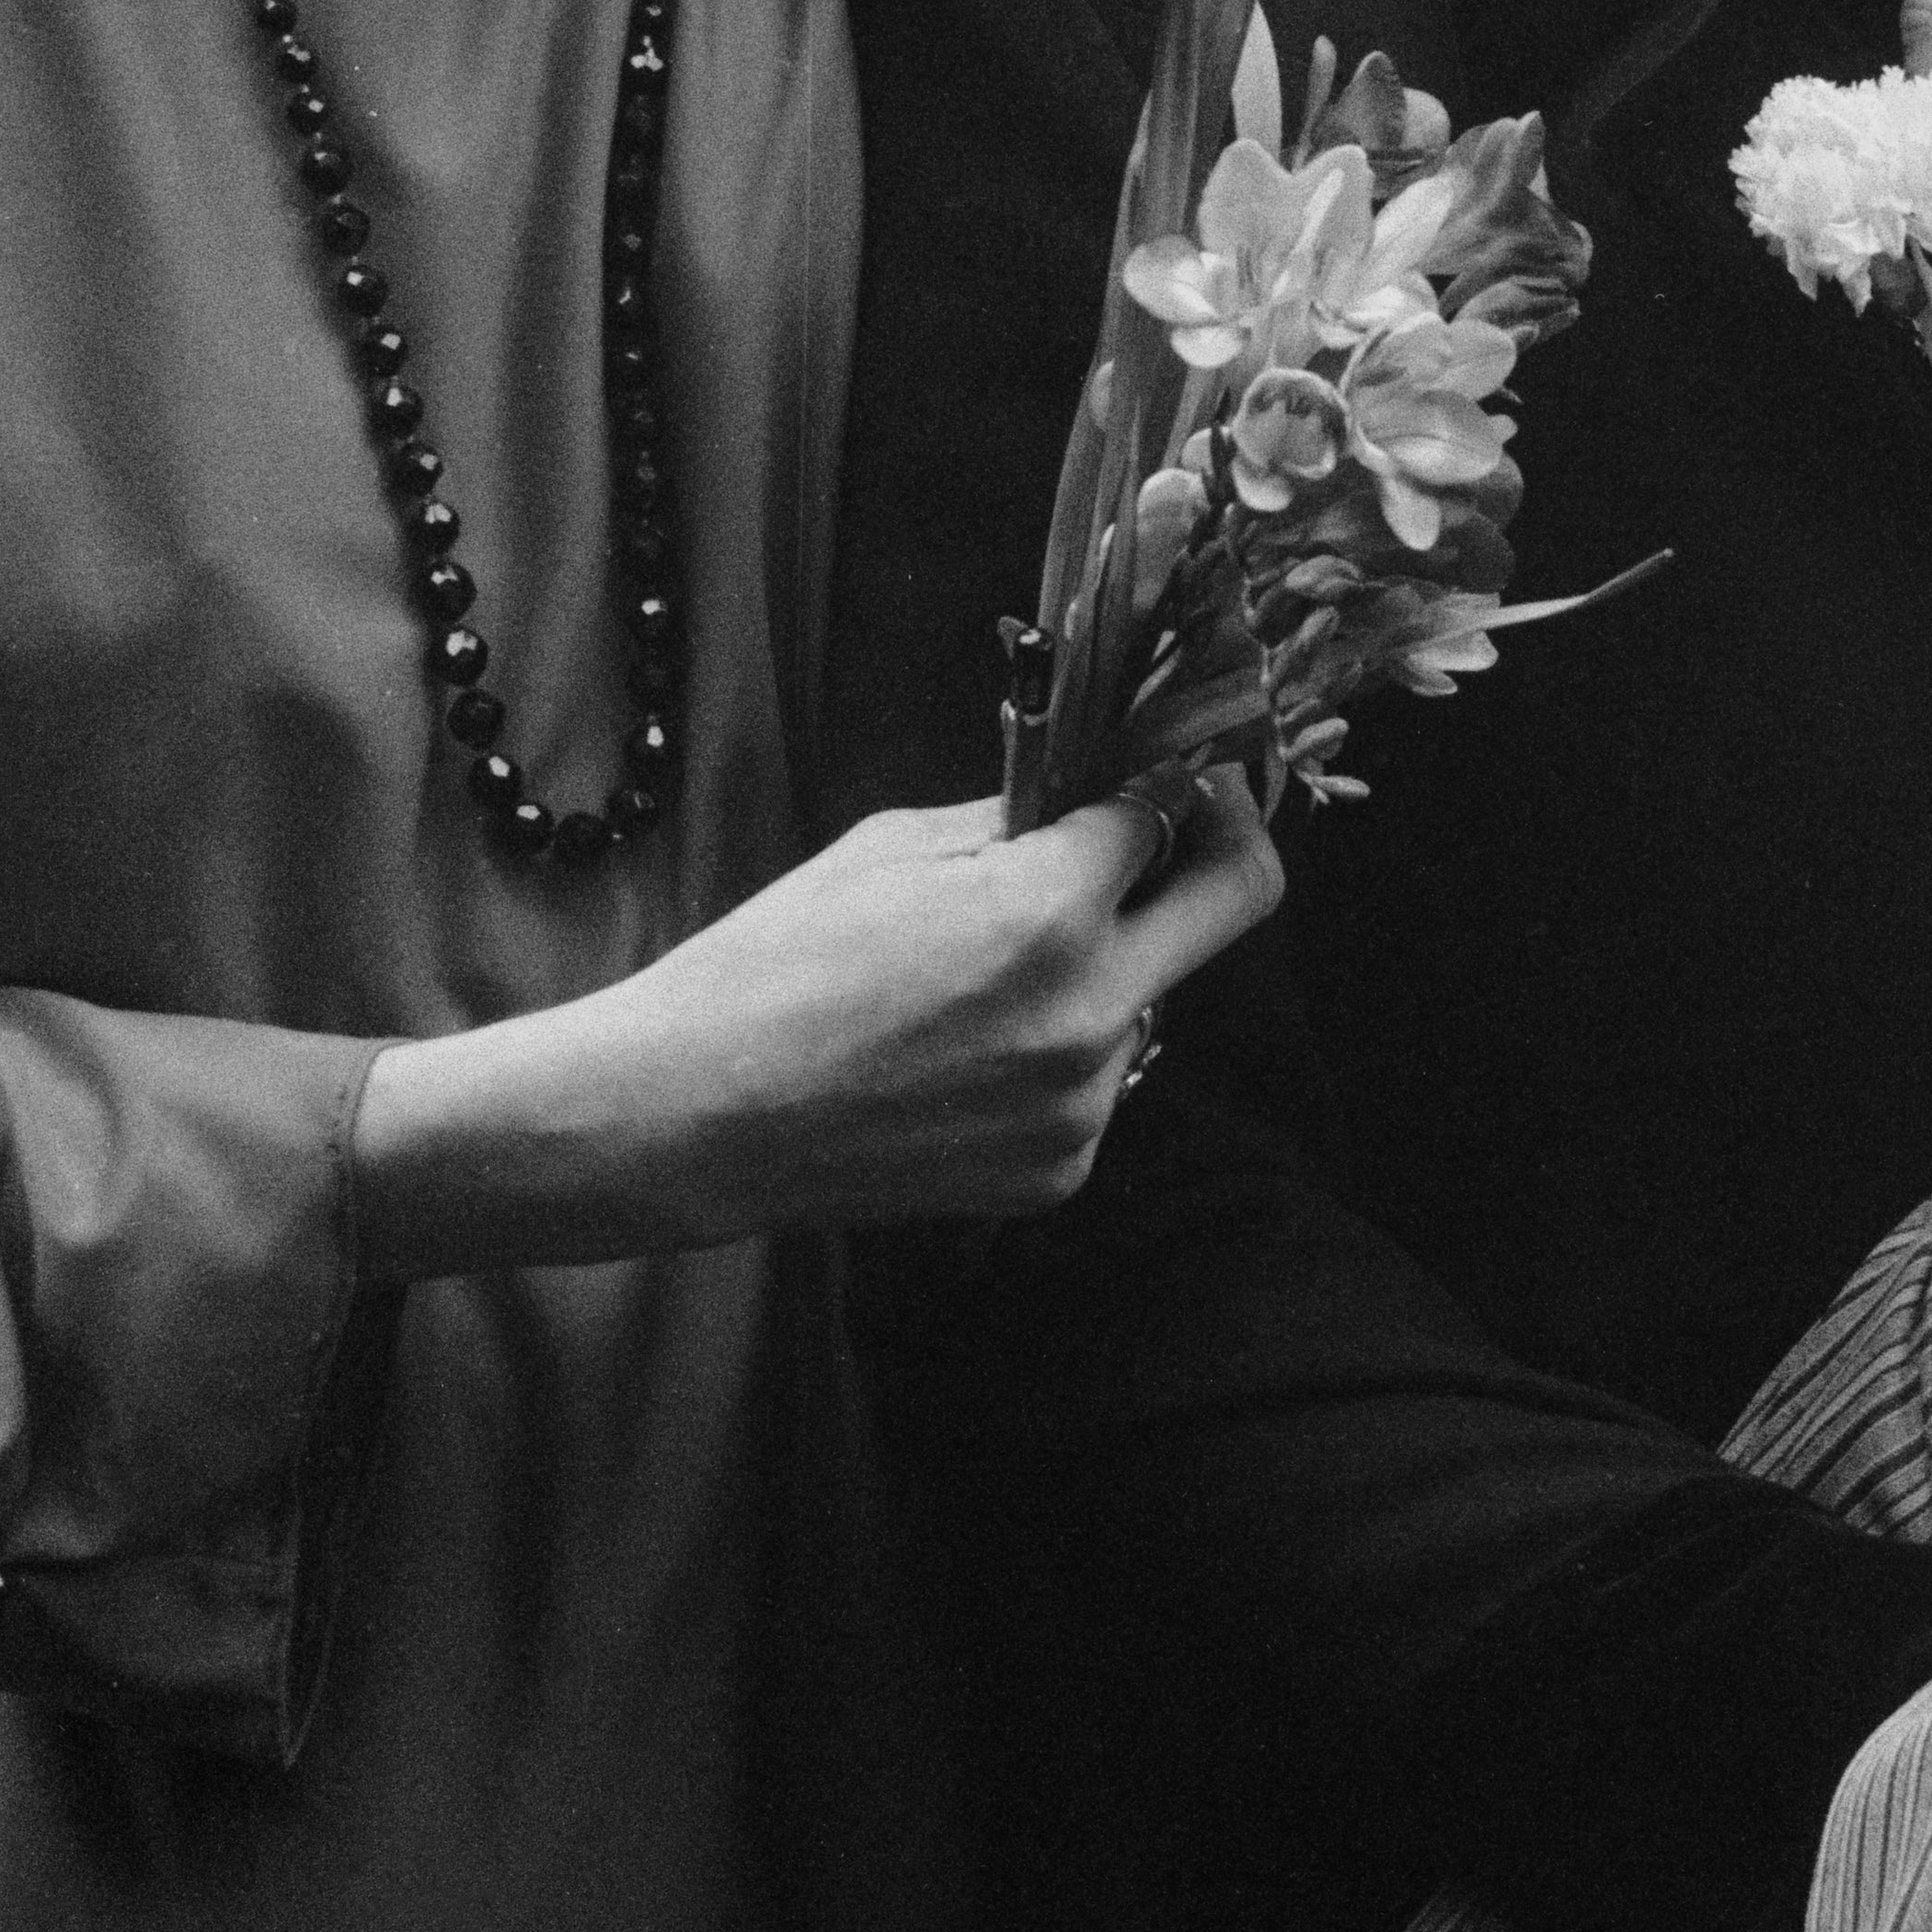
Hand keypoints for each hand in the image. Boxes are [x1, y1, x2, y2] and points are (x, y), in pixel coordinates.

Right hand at [353, 776, 1280, 1274]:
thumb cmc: (774, 966)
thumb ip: (1017, 818)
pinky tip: (964, 1048)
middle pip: (1238, 900)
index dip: (1175, 770)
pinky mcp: (1062, 1171)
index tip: (1176, 760)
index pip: (1174, 807)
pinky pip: (1099, 1081)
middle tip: (1188, 820)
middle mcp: (1091, 1012)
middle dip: (1221, 840)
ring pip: (1150, 997)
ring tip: (988, 970)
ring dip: (1106, 962)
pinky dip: (1057, 1047)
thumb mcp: (895, 847)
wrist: (693, 1119)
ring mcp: (1084, 1105)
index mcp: (1049, 911)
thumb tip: (1097, 789)